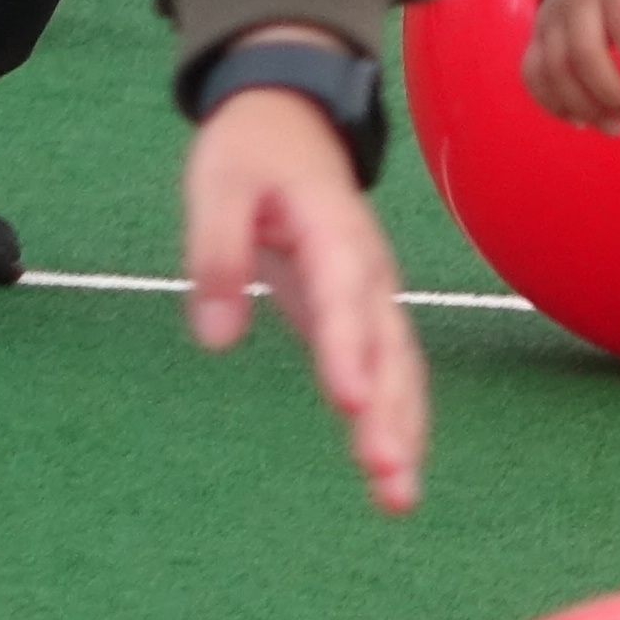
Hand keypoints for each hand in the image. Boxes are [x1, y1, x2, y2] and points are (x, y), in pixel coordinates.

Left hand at [183, 53, 426, 513]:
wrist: (293, 120)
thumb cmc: (251, 152)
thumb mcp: (215, 185)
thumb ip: (216, 255)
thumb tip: (216, 341)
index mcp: (331, 229)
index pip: (342, 294)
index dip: (348, 349)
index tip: (349, 402)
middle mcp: (365, 270)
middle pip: (387, 347)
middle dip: (390, 412)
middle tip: (388, 473)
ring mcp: (372, 297)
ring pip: (399, 370)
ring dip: (403, 432)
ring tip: (398, 499)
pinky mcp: (363, 319)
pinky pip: (391, 375)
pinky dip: (397, 423)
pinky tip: (395, 478)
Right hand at [523, 0, 619, 129]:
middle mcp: (576, 0)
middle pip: (583, 54)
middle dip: (613, 94)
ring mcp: (550, 19)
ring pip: (554, 70)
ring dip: (585, 107)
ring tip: (616, 125)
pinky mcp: (535, 36)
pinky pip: (532, 74)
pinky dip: (553, 103)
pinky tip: (582, 120)